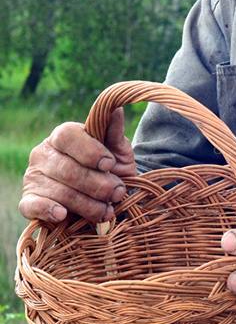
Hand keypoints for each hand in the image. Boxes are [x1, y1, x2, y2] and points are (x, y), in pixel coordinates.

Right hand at [19, 108, 136, 224]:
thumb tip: (116, 108)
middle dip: (97, 184)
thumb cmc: (110, 170)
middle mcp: (43, 153)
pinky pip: (33, 206)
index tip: (109, 164)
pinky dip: (48, 211)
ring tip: (107, 211)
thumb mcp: (118, 151)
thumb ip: (114, 132)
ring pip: (60, 192)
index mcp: (63, 135)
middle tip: (117, 193)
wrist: (103, 197)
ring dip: (88, 204)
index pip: (68, 136)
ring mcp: (34, 177)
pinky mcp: (28, 201)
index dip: (90, 151)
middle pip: (67, 169)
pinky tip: (63, 215)